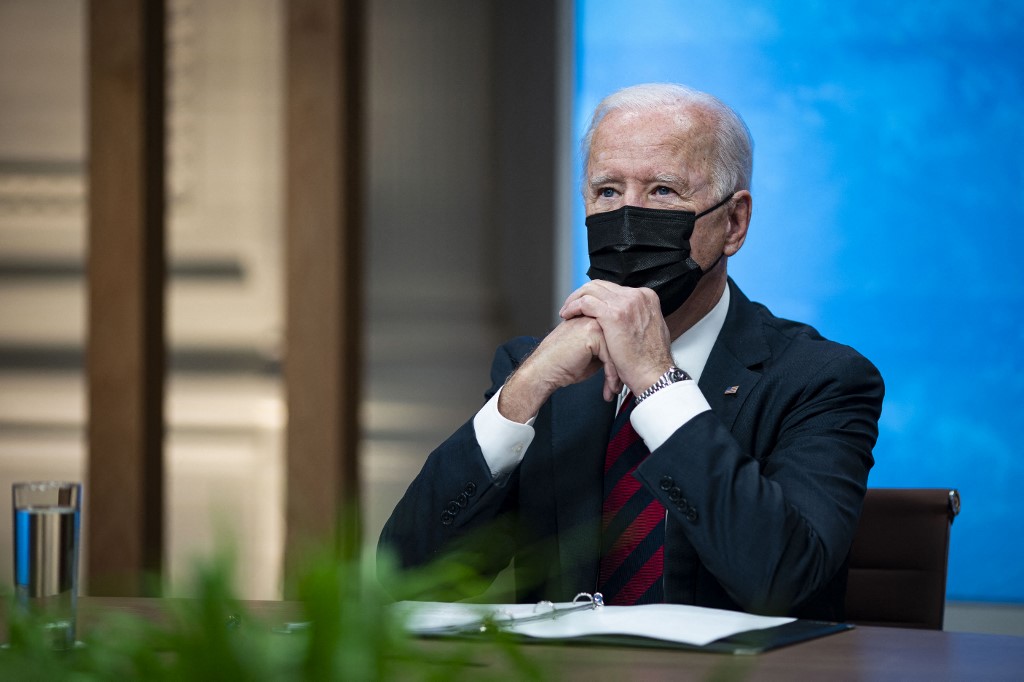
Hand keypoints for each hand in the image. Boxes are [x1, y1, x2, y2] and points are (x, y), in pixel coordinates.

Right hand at [498, 316, 620, 422]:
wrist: (543, 371)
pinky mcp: (592, 332)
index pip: (618, 336)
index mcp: (592, 319)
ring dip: (619, 373)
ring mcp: (593, 322)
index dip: (622, 357)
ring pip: (619, 348)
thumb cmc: (563, 365)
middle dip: (623, 366)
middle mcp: (593, 317)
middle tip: (622, 385)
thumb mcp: (590, 355)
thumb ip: (607, 348)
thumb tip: (626, 354)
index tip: (622, 376)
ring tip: (615, 389)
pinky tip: (609, 387)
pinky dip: (612, 375)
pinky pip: (612, 355)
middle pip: (621, 341)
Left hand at [558, 281, 673, 394]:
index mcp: (646, 297)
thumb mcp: (650, 329)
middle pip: (601, 285)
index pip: (613, 288)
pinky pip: (585, 302)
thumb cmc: (650, 360)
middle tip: (571, 307)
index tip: (587, 306)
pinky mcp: (613, 314)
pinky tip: (567, 315)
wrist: (653, 374)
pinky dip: (573, 307)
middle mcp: (637, 296)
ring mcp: (626, 303)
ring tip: (567, 312)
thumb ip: (638, 317)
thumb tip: (627, 316)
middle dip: (582, 294)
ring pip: (590, 290)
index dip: (596, 296)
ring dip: (574, 299)